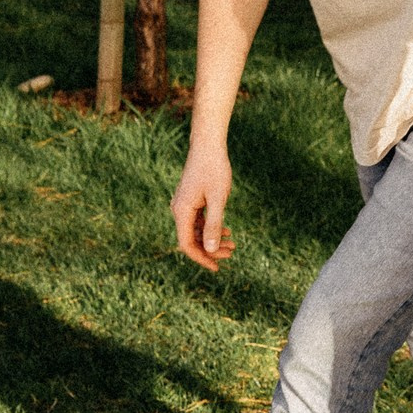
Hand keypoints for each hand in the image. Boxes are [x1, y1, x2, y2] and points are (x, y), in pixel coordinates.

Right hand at [171, 144, 236, 273]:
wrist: (208, 145)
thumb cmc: (214, 169)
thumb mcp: (218, 198)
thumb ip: (214, 224)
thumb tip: (211, 250)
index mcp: (182, 211)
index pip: (187, 244)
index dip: (202, 258)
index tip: (217, 267)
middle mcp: (179, 210)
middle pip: (192, 239)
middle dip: (211, 249)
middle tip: (232, 253)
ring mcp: (184, 205)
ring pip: (196, 230)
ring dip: (213, 239)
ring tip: (233, 244)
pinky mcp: (190, 200)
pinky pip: (198, 221)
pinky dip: (211, 227)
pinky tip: (226, 230)